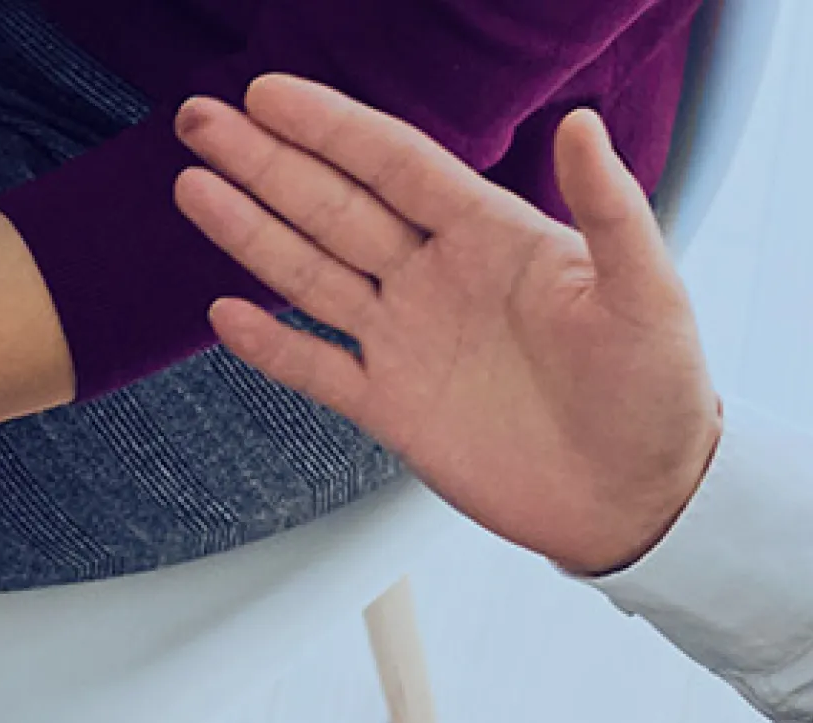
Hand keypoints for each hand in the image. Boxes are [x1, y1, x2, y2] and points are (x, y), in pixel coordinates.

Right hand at [175, 80, 719, 575]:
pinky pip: (313, 368)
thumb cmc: (656, 391)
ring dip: (250, 231)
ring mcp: (407, 341)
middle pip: (333, 207)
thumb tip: (579, 125)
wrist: (635, 496)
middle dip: (265, 162)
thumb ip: (610, 208)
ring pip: (309, 274)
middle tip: (203, 121)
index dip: (330, 128)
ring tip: (194, 187)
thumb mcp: (647, 291)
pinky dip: (267, 344)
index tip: (269, 96)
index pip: (394, 166)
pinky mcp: (390, 407)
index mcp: (493, 238)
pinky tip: (224, 313)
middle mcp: (438, 279)